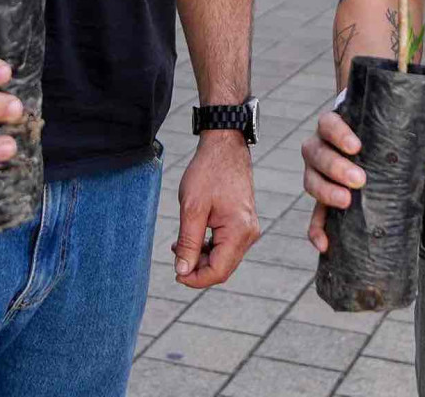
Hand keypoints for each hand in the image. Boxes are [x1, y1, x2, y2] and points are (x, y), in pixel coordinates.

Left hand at [172, 133, 260, 288]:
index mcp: (239, 231)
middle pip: (222, 267)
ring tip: (179, 245)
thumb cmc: (209, 172)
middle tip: (175, 255)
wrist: (225, 146)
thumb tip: (182, 271)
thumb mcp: (192, 208)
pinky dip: (208, 247)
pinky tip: (191, 238)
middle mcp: (249, 233)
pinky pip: (226, 245)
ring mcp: (248, 228)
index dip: (195, 279)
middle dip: (197, 268)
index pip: (218, 271)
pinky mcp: (243, 223)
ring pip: (223, 258)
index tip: (175, 274)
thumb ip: (188, 243)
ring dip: (201, 257)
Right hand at [302, 111, 424, 252]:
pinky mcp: (319, 201)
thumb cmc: (377, 145)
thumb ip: (416, 155)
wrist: (364, 156)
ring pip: (310, 180)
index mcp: (335, 129)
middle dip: (335, 166)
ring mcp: (316, 175)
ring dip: (325, 192)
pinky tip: (325, 244)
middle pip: (315, 153)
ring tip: (347, 201)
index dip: (337, 133)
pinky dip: (316, 230)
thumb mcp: (394, 145)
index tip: (355, 145)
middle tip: (360, 179)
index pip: (328, 123)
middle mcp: (320, 149)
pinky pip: (313, 216)